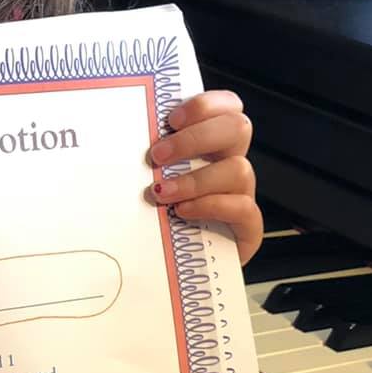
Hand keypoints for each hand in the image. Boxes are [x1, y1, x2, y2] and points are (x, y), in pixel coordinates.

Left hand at [149, 90, 263, 263]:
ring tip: (162, 193)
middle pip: (238, 128)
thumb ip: (153, 157)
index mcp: (213, 145)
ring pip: (239, 169)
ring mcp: (242, 194)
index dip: (206, 105)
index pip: (228, 106)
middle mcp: (230, 164)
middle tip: (158, 155)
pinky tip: (183, 212)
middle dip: (196, 138)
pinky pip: (244, 208)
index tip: (171, 119)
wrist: (175, 267)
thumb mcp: (154, 179)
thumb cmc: (161, 218)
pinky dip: (210, 206)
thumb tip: (124, 135)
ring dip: (195, 179)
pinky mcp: (247, 227)